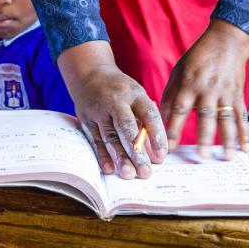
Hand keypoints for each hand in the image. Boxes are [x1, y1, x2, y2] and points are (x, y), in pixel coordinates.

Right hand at [58, 41, 165, 179]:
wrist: (89, 73)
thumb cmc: (120, 90)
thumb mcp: (137, 96)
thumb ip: (146, 120)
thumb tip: (155, 152)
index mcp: (134, 93)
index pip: (149, 114)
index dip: (156, 135)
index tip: (162, 156)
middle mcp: (115, 100)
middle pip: (127, 127)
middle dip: (137, 151)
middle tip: (145, 171)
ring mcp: (99, 110)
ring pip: (110, 136)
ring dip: (119, 157)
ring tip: (129, 174)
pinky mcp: (86, 119)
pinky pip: (95, 140)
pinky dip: (102, 155)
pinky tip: (110, 169)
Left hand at [160, 19, 248, 159]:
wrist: (226, 41)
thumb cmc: (197, 58)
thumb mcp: (178, 72)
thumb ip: (169, 95)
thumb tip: (159, 119)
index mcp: (189, 83)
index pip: (179, 109)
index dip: (173, 128)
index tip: (169, 148)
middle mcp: (207, 89)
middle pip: (205, 115)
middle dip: (204, 137)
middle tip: (202, 156)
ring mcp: (225, 92)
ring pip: (226, 118)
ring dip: (227, 139)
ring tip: (227, 158)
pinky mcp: (238, 94)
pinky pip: (242, 116)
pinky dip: (244, 133)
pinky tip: (245, 148)